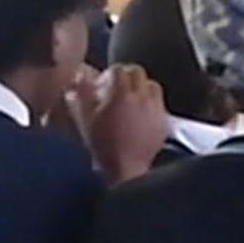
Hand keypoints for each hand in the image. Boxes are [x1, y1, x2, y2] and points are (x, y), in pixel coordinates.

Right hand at [76, 64, 167, 183]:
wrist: (125, 172)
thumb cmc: (103, 149)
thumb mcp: (85, 120)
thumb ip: (82, 95)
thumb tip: (80, 78)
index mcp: (122, 95)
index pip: (119, 69)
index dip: (108, 74)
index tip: (102, 84)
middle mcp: (142, 99)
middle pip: (138, 73)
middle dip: (125, 76)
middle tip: (115, 87)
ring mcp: (156, 110)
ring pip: (152, 86)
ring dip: (140, 88)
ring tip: (130, 99)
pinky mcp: (163, 124)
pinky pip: (159, 104)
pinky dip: (150, 104)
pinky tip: (140, 115)